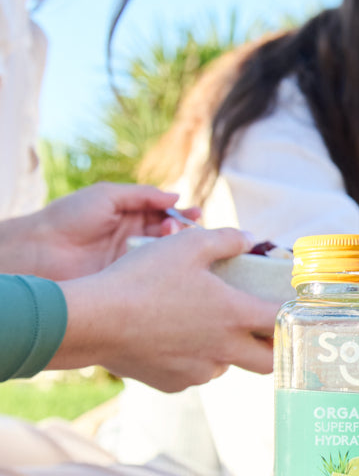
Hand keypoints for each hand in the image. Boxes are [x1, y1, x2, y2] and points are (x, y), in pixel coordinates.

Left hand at [6, 183, 200, 279]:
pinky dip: (166, 269)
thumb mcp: (107, 195)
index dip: (183, 215)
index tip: (198, 214)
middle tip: (185, 229)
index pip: (165, 215)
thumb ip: (143, 195)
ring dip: (175, 248)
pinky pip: (154, 274)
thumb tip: (176, 197)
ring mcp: (133, 261)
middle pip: (170, 236)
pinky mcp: (130, 280)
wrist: (42, 251)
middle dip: (183, 232)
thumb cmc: (70, 218)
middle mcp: (135, 239)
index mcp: (130, 216)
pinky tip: (173, 264)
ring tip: (175, 242)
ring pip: (166, 256)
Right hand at [51, 228, 278, 391]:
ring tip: (207, 327)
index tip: (291, 309)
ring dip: (228, 351)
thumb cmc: (142, 278)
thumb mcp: (187, 245)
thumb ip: (226, 240)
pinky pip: (196, 373)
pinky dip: (194, 359)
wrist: (94, 320)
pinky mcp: (176, 384)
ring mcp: (201, 371)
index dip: (291, 315)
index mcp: (235, 316)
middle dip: (274, 349)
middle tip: (266, 332)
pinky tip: (174, 339)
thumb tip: (251, 239)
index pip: (283, 323)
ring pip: (228, 366)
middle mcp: (225, 350)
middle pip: (269, 361)